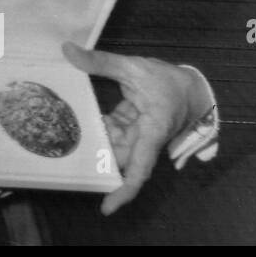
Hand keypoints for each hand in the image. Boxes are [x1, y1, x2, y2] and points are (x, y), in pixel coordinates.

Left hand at [62, 42, 205, 214]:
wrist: (191, 84)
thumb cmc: (168, 80)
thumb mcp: (135, 66)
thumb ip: (102, 61)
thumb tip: (67, 49)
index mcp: (153, 131)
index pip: (139, 169)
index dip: (124, 190)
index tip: (106, 207)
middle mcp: (145, 139)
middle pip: (120, 160)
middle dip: (97, 164)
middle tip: (66, 164)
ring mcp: (139, 135)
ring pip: (114, 146)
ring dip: (94, 144)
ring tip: (63, 142)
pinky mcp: (133, 128)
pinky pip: (113, 133)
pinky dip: (98, 130)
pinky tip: (76, 124)